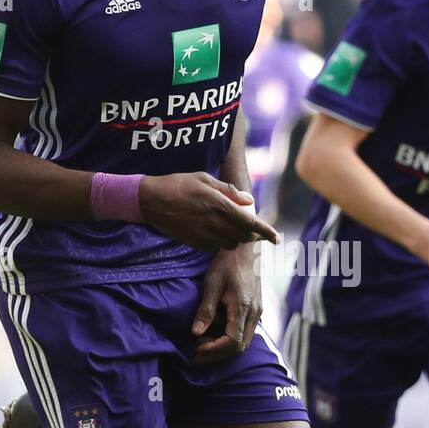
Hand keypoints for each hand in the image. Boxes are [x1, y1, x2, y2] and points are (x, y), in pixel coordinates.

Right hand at [139, 173, 278, 251]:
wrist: (151, 200)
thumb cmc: (179, 184)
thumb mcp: (205, 179)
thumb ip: (229, 191)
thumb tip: (250, 201)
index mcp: (220, 205)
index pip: (250, 222)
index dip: (266, 232)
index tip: (277, 239)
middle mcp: (214, 222)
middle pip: (243, 237)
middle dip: (250, 234)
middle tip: (249, 227)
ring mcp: (204, 235)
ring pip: (230, 244)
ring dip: (235, 238)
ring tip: (229, 227)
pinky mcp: (195, 243)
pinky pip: (215, 248)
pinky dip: (220, 242)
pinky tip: (214, 231)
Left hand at [191, 245, 261, 363]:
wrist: (247, 248)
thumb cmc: (228, 262)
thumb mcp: (213, 283)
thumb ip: (206, 309)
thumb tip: (195, 333)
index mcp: (243, 307)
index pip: (233, 342)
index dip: (214, 350)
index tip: (196, 350)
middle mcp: (255, 314)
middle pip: (240, 347)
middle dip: (217, 354)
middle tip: (196, 354)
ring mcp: (258, 313)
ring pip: (244, 342)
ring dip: (223, 348)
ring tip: (202, 344)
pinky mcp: (256, 311)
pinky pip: (245, 333)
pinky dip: (229, 339)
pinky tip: (214, 333)